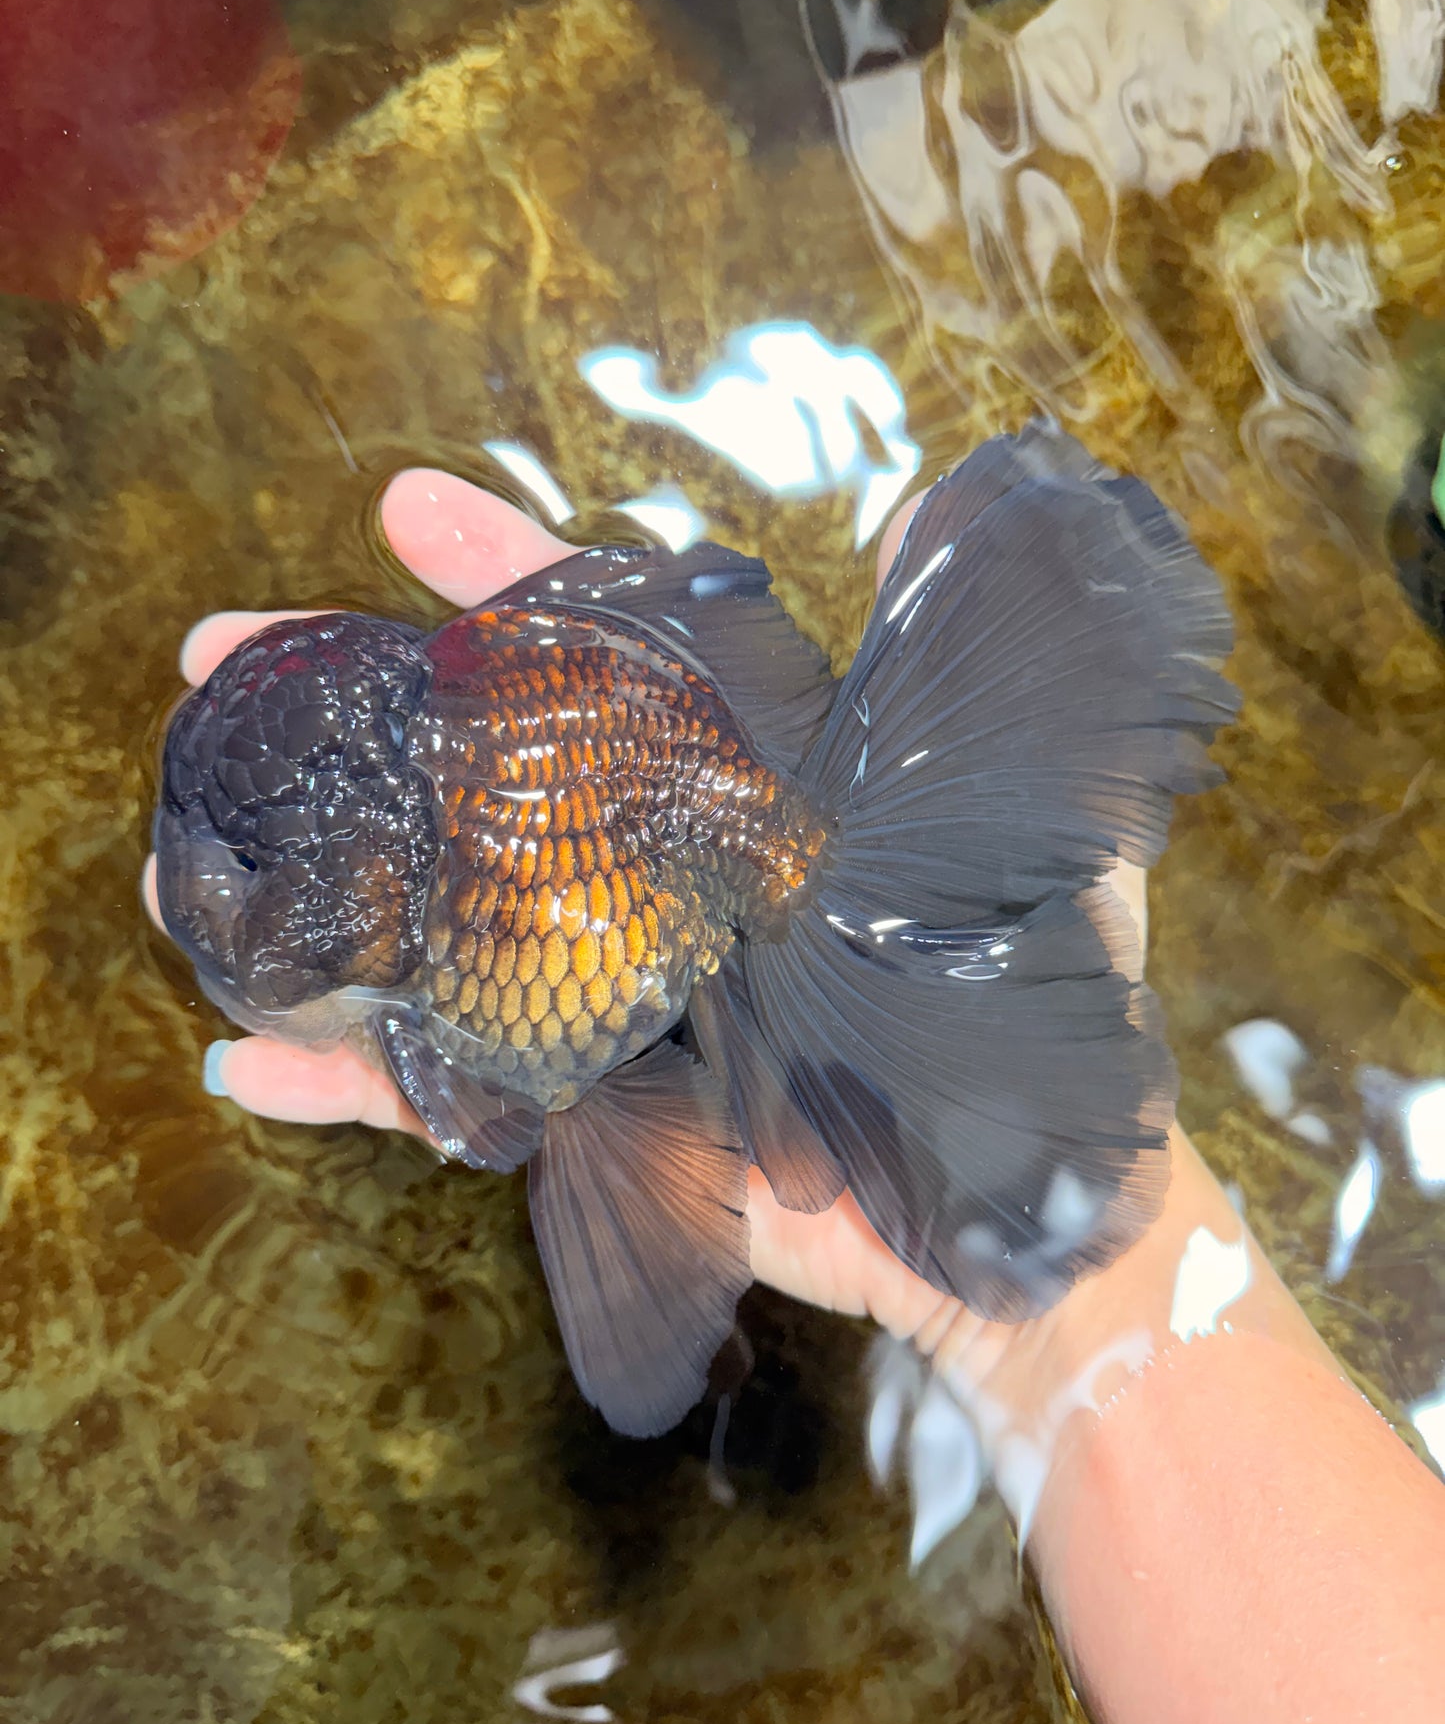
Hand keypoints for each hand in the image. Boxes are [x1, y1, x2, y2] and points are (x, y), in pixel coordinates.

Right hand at [143, 468, 1281, 1441]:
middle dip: (343, 708)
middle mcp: (648, 883)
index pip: (609, 664)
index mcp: (732, 800)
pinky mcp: (587, 1114)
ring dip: (300, 889)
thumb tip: (927, 508)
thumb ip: (959, 693)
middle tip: (218, 653)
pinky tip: (247, 1053)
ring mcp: (604, 996)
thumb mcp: (1009, 835)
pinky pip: (448, 1094)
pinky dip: (348, 1082)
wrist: (1010, 1215)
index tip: (402, 508)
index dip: (508, 580)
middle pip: (472, 775)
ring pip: (425, 926)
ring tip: (179, 855)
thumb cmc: (1022, 1021)